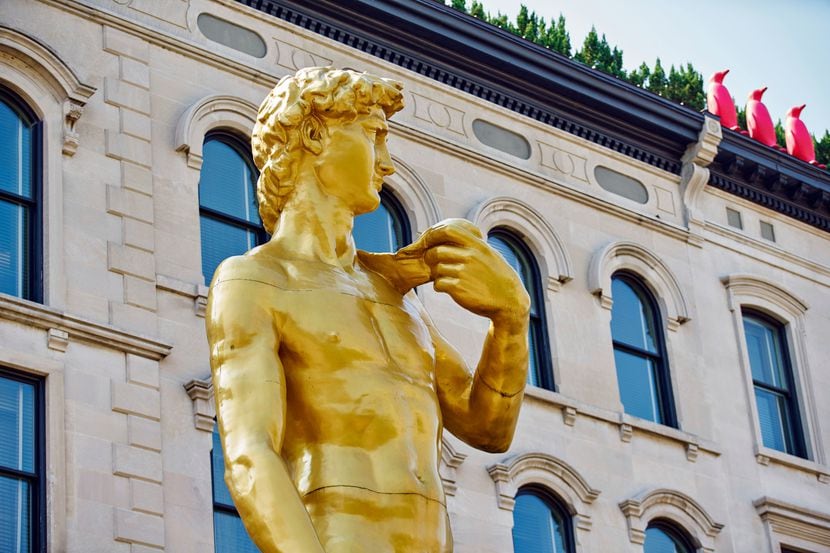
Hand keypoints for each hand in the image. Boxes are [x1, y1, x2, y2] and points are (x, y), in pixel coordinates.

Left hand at [403, 219, 530, 323]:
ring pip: (437, 268)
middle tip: (433, 263)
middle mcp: (470, 256)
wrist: (509, 300)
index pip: (449, 230)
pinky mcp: (459, 289)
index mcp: (477, 245)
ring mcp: (464, 273)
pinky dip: (439, 286)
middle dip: (431, 257)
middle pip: (437, 251)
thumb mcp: (489, 254)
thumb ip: (473, 244)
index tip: (429, 240)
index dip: (434, 234)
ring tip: (444, 277)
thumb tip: (455, 234)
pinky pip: (438, 284)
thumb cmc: (497, 277)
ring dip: (436, 274)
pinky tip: (447, 288)